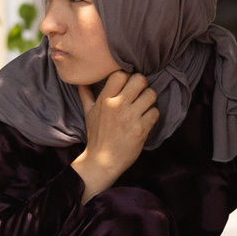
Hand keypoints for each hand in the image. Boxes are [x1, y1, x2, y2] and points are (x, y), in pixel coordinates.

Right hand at [73, 70, 156, 201]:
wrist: (102, 161)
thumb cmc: (96, 136)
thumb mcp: (88, 113)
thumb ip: (86, 95)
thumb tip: (81, 81)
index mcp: (105, 99)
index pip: (120, 74)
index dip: (127, 77)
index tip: (128, 84)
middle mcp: (118, 105)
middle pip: (140, 79)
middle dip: (142, 85)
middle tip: (140, 94)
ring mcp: (131, 117)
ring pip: (151, 94)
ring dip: (150, 100)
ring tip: (144, 107)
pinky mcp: (141, 129)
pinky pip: (155, 112)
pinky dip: (153, 115)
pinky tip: (146, 120)